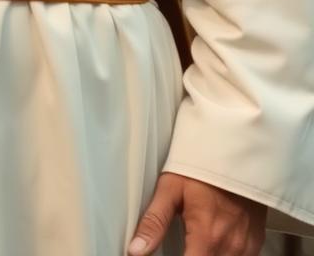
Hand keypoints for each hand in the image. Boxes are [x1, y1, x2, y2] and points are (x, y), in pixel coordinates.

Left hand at [128, 173, 265, 254]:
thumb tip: (136, 250)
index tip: (173, 253)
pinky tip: (214, 244)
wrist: (237, 147)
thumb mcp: (171, 187)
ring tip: (196, 243)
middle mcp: (230, 246)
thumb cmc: (203, 164)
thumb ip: (154, 222)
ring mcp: (246, 246)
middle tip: (184, 244)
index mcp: (206, 236)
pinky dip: (225, 255)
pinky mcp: (255, 241)